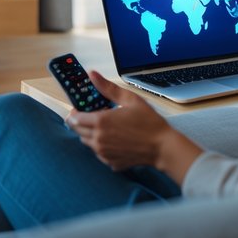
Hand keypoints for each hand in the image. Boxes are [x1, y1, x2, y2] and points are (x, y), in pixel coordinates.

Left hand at [66, 70, 203, 183]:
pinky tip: (114, 140)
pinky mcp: (110, 163)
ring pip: (87, 142)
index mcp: (101, 122)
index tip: (79, 108)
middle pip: (77, 131)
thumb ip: (107, 88)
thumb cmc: (148, 122)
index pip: (74, 118)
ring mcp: (104, 153)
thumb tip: (92, 74)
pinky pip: (99, 153)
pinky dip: (102, 146)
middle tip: (91, 116)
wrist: (162, 148)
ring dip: (90, 134)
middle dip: (80, 122)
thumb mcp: (129, 99)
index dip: (74, 112)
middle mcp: (98, 139)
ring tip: (105, 127)